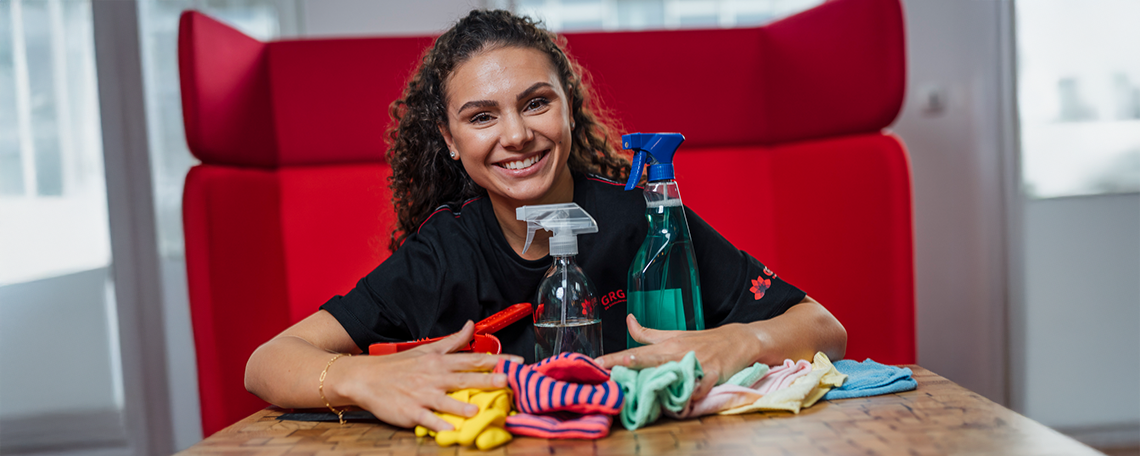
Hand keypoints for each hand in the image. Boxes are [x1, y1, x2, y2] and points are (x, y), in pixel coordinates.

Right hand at [328, 321, 522, 430]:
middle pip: (465, 378)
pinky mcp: (410, 411)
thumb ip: (453, 341)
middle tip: (507, 382)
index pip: (473, 359)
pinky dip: (437, 424)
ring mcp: (421, 394)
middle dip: (487, 380)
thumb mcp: (426, 350)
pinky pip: (426, 418)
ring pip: (445, 400)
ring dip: (462, 405)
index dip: (497, 360)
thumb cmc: (398, 366)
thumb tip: (471, 325)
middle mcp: (434, 377)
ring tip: (478, 410)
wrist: (365, 378)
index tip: (517, 363)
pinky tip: (449, 430)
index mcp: (440, 362)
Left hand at [595, 314, 759, 399]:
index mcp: (666, 344)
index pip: (636, 350)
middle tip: (607, 374)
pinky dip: (688, 397)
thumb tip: (628, 319)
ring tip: (642, 392)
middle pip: (647, 359)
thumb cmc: (703, 340)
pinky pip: (697, 389)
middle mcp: (676, 352)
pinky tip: (680, 405)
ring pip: (671, 374)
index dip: (615, 357)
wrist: (737, 340)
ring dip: (657, 384)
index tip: (596, 363)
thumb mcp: (674, 335)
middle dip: (627, 365)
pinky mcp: (712, 374)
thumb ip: (648, 333)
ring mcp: (694, 363)